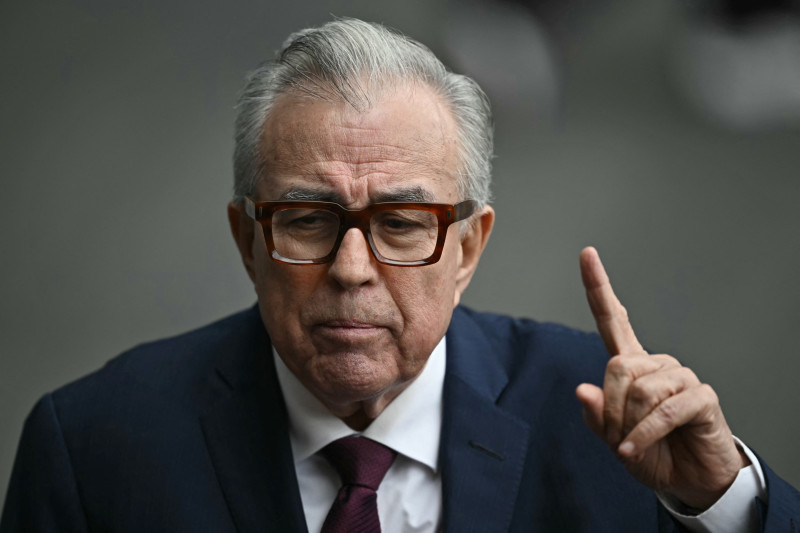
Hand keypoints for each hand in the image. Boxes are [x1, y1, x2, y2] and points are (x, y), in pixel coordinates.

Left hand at [575, 246, 747, 509]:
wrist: (689, 481)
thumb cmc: (651, 454)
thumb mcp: (613, 439)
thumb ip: (597, 415)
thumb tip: (582, 390)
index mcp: (631, 366)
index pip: (612, 319)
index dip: (599, 288)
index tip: (587, 254)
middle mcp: (655, 364)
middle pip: (617, 368)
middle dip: (609, 409)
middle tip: (617, 436)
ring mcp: (680, 377)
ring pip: (639, 390)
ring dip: (628, 425)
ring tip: (634, 444)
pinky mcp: (701, 396)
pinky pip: (665, 409)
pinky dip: (645, 434)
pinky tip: (636, 449)